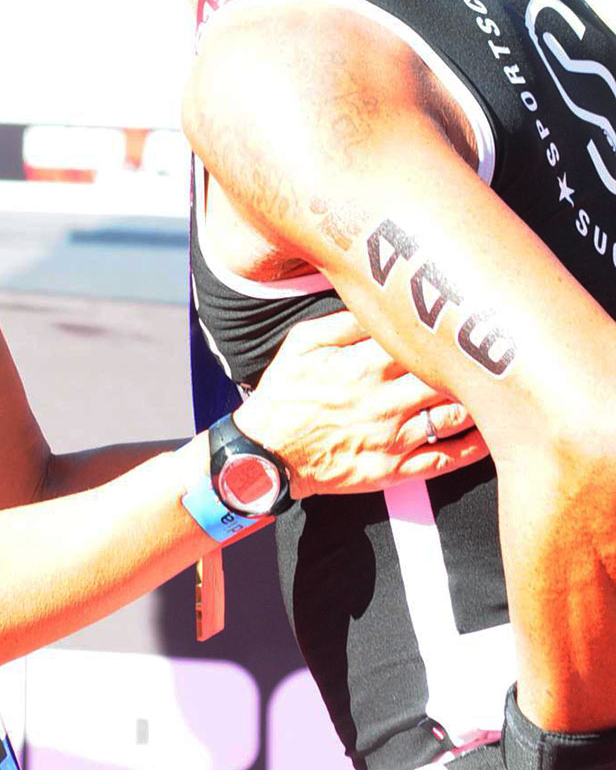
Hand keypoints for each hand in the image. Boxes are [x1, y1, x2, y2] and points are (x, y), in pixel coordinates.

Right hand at [236, 308, 487, 497]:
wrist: (264, 456)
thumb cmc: (283, 397)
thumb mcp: (301, 345)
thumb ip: (343, 321)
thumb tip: (376, 299)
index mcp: (364, 365)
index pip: (422, 341)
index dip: (451, 330)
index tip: (473, 318)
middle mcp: (384, 401)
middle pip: (448, 377)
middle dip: (476, 365)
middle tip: (502, 353)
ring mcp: (392, 438)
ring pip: (453, 417)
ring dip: (483, 404)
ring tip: (505, 390)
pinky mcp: (393, 470)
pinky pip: (444, 460)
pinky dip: (473, 449)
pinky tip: (490, 434)